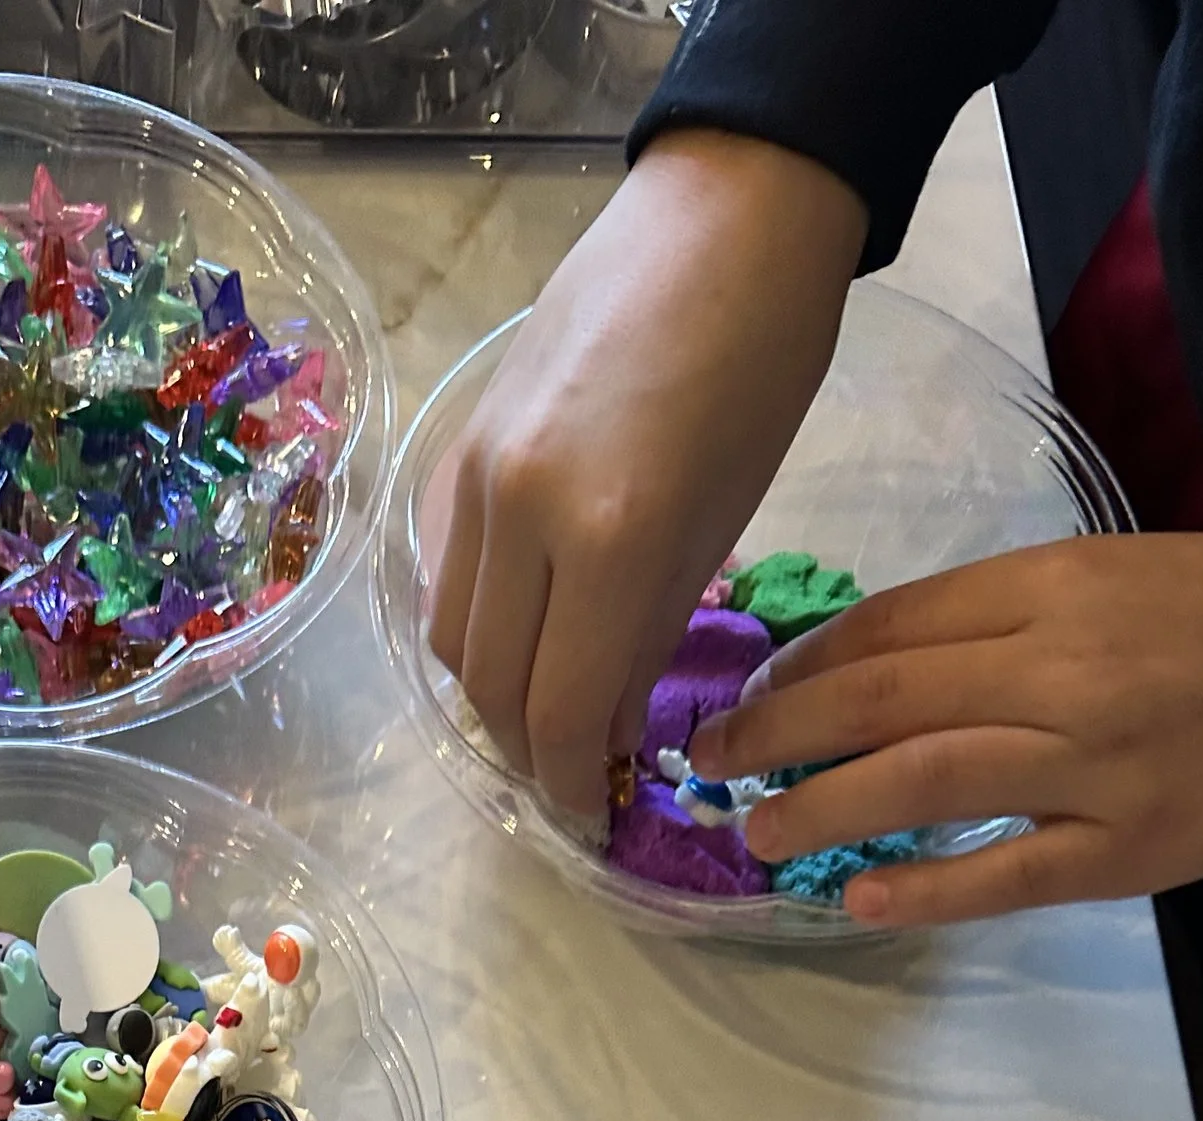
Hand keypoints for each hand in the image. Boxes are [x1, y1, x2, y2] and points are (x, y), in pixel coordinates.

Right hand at [423, 132, 865, 818]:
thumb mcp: (722, 522)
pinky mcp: (458, 449)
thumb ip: (647, 636)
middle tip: (572, 779)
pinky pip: (442, 575)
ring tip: (545, 712)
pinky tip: (519, 636)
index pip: (559, 713)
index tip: (595, 822)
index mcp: (606, 538)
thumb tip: (604, 733)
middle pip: (490, 690)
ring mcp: (474, 478)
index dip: (571, 786)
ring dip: (492, 696)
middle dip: (528, 754)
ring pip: (451, 641)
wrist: (723, 215)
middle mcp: (517, 514)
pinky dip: (473, 627)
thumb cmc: (760, 366)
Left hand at [693, 531, 1202, 923]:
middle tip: (709, 762)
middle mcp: (1057, 670)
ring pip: (919, 781)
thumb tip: (886, 659)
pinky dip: (922, 887)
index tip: (747, 688)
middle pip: (879, 699)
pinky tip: (857, 896)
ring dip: (818, 809)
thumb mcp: (1120, 572)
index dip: (801, 663)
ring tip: (754, 833)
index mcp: (1054, 587)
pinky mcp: (1125, 849)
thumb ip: (1008, 612)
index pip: (892, 626)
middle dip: (774, 732)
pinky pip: (1002, 873)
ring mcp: (1089, 765)